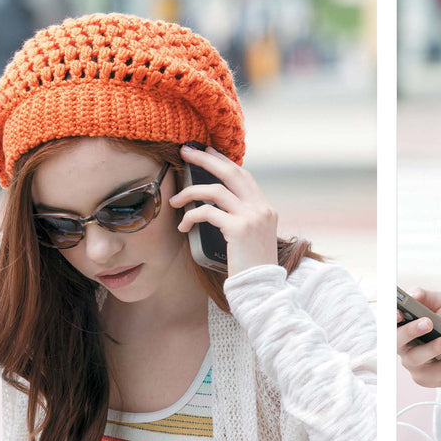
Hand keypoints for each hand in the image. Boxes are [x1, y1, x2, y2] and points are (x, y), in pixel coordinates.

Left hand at [168, 145, 279, 276]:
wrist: (262, 288)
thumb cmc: (251, 267)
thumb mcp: (251, 238)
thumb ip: (241, 219)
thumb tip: (214, 206)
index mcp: (265, 209)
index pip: (243, 176)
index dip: (223, 162)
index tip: (206, 152)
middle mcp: (261, 209)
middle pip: (231, 173)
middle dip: (205, 160)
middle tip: (185, 152)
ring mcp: (252, 217)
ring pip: (215, 191)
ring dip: (190, 192)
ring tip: (175, 200)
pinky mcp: (239, 229)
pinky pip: (207, 212)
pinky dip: (190, 216)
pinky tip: (183, 226)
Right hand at [396, 288, 440, 387]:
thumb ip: (428, 298)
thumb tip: (414, 294)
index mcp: (403, 326)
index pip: (388, 322)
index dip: (390, 319)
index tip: (399, 312)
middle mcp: (404, 346)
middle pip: (397, 341)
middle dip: (410, 331)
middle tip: (427, 322)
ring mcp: (414, 364)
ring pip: (419, 358)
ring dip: (436, 347)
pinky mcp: (429, 378)